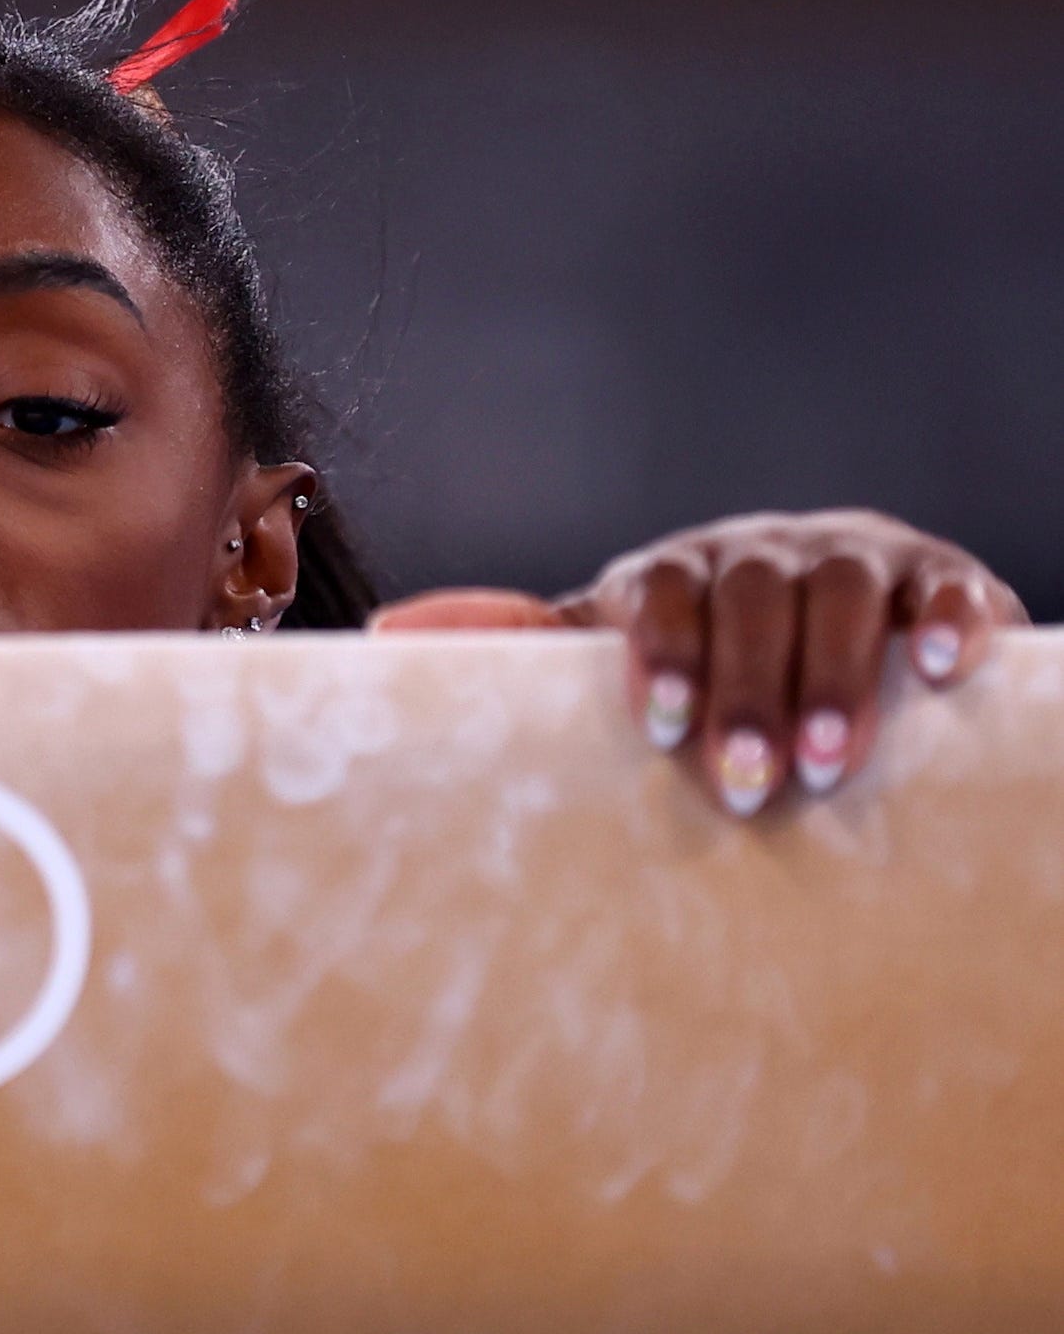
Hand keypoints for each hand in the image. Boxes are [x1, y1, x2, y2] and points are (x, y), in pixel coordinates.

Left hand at [369, 510, 1027, 816]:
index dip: (660, 651)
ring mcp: (849, 557)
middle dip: (747, 688)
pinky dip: (947, 622)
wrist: (826, 603)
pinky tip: (945, 671)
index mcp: (674, 571)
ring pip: (841, 596)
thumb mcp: (613, 638)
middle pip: (749, 597)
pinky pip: (946, 587)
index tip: (660, 725)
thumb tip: (385, 632)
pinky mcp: (935, 575)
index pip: (660, 592)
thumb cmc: (698, 644)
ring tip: (830, 764)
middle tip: (747, 782)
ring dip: (836, 677)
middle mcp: (758, 551)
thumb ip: (519, 637)